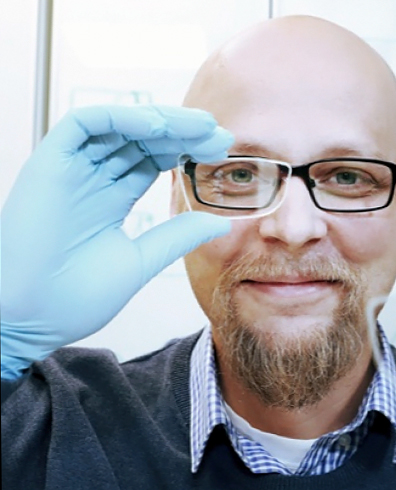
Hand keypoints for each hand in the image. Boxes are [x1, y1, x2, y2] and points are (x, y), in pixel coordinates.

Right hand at [1, 105, 232, 379]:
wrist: (28, 320)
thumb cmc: (75, 298)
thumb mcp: (141, 261)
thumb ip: (177, 236)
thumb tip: (223, 223)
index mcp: (111, 200)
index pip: (152, 161)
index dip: (185, 150)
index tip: (220, 151)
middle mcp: (91, 179)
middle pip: (141, 140)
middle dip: (182, 132)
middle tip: (220, 135)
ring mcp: (70, 170)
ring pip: (119, 127)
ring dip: (161, 121)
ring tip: (201, 126)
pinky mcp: (47, 164)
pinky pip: (83, 125)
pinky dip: (120, 119)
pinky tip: (158, 126)